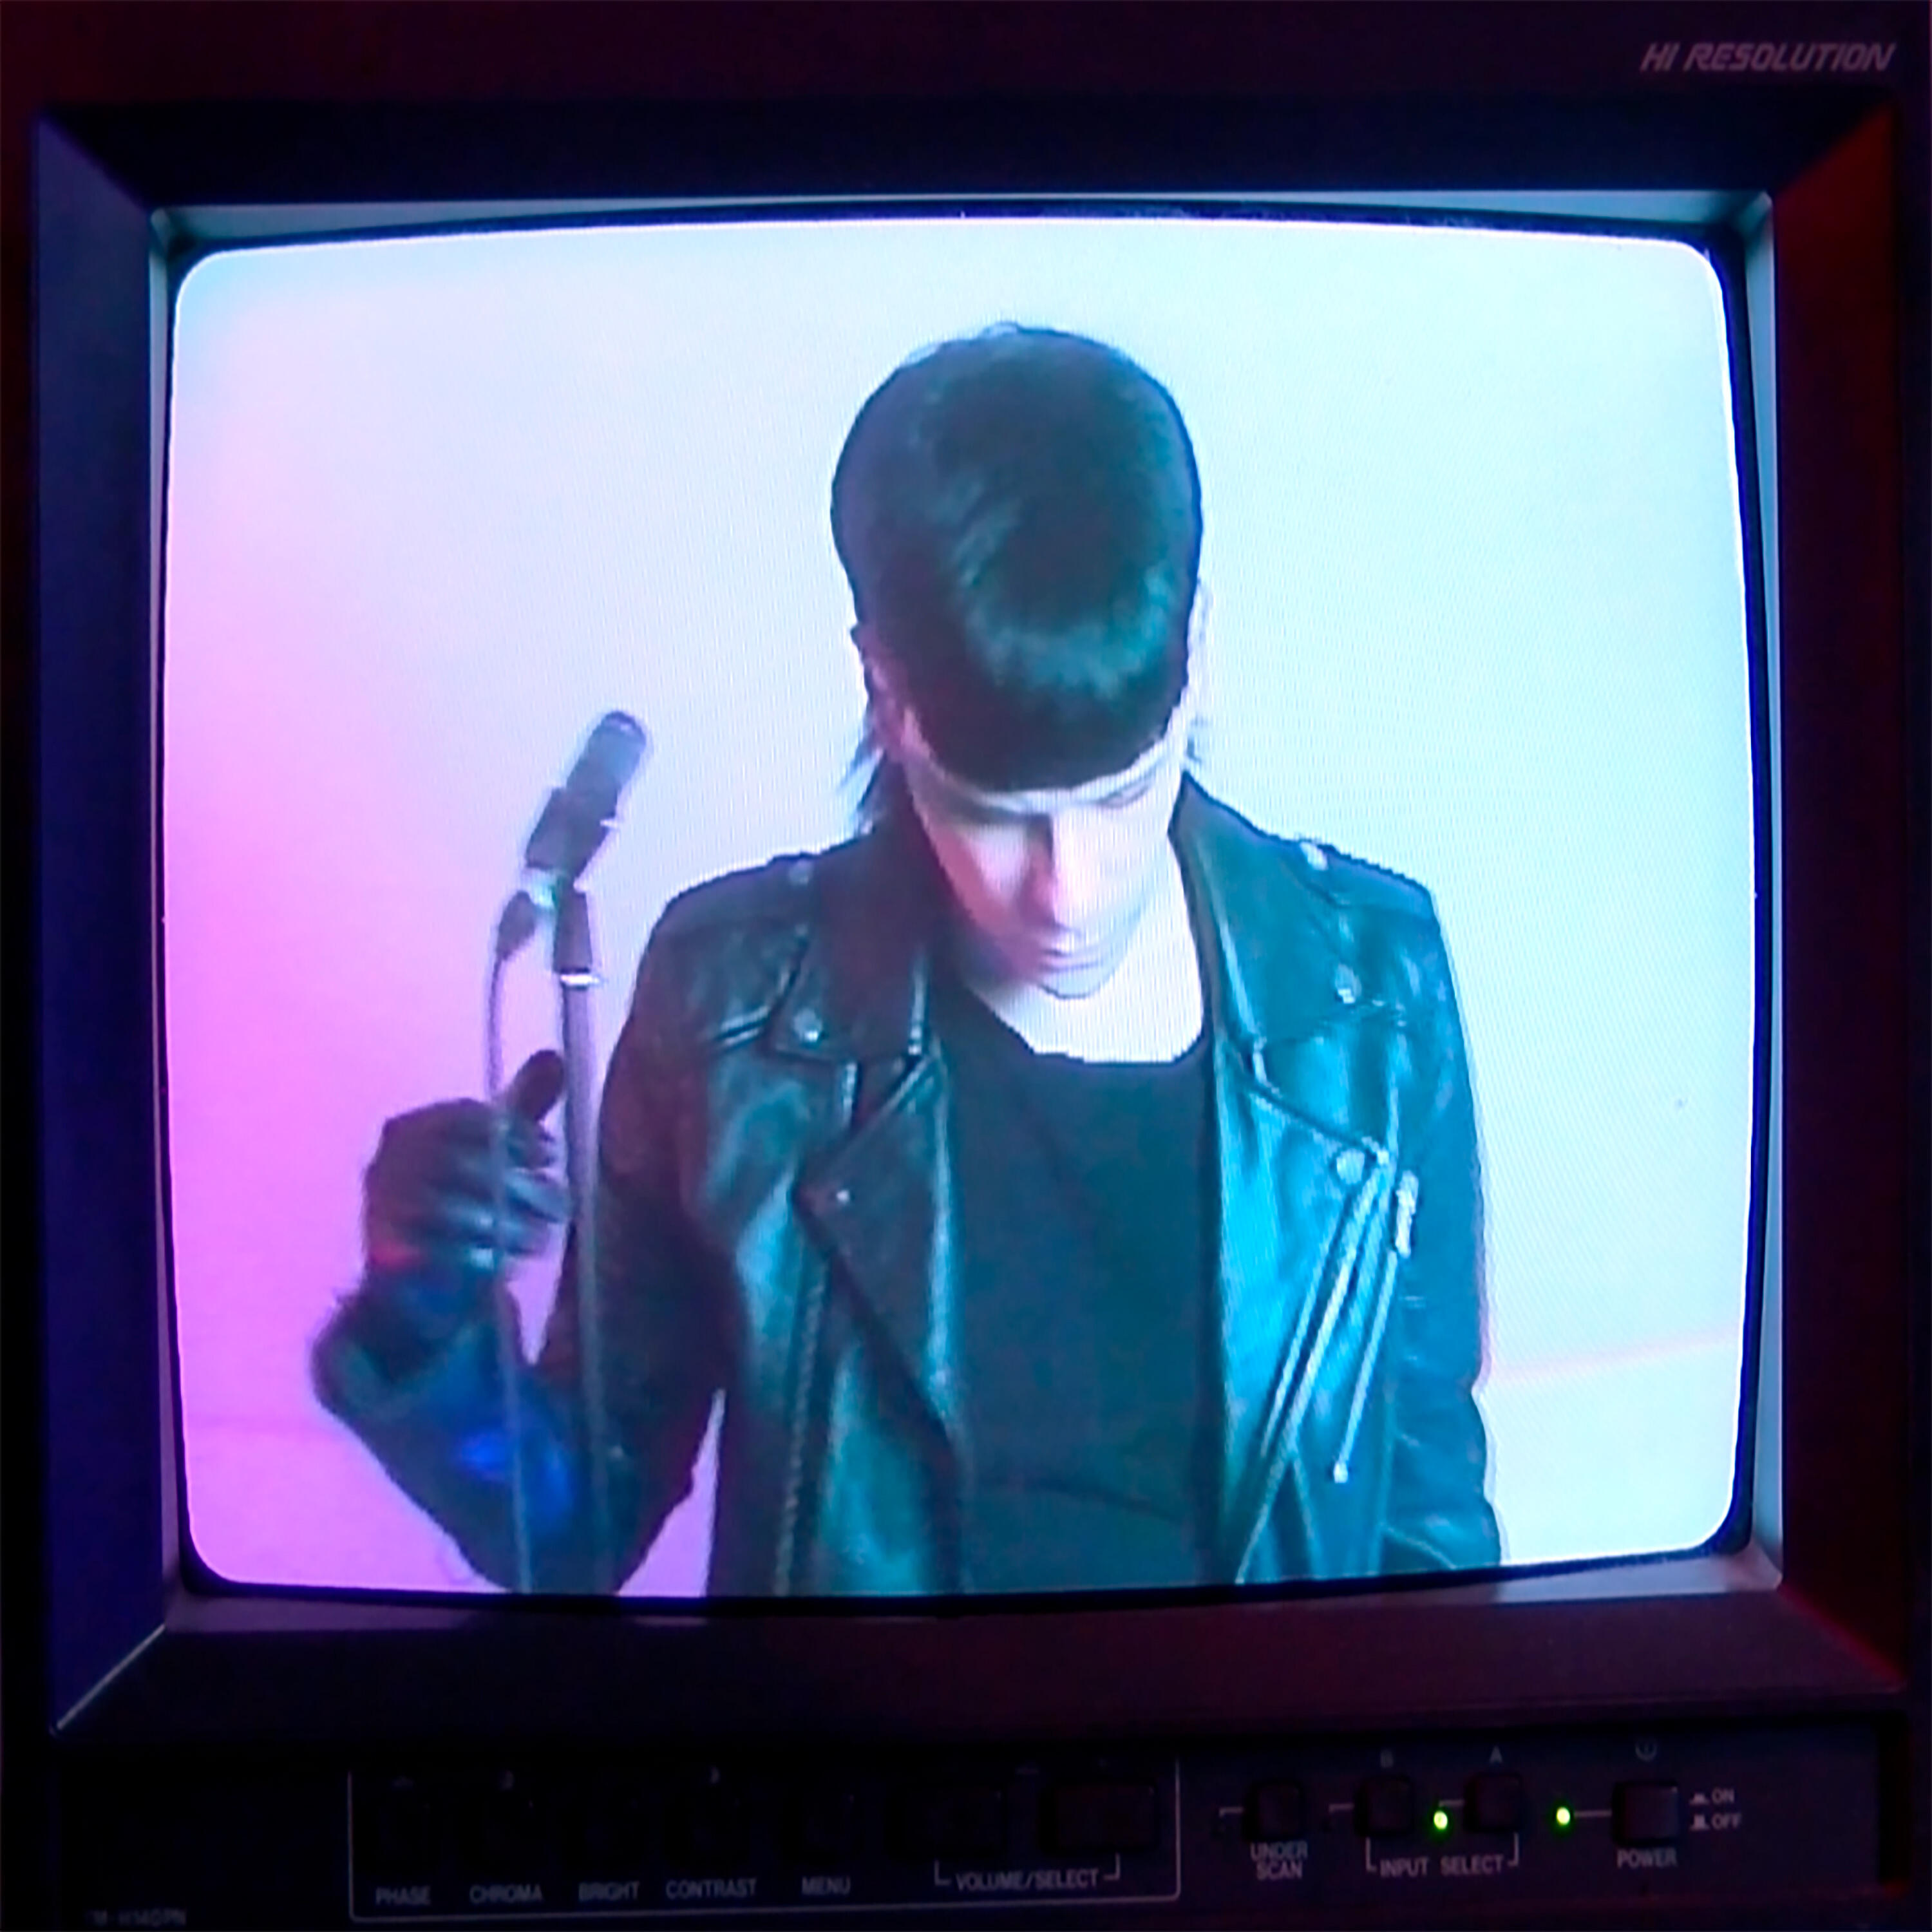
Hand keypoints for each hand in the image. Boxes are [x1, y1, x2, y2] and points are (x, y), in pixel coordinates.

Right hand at [362, 1050, 571, 1285]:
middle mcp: (388, 1164)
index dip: (515, 1132)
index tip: (550, 1153)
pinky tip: (509, 1257)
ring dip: (508, 1225)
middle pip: (462, 1165)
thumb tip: (555, 1057)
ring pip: (454, 1211)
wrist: (413, 1269)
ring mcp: (381, 1209)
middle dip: (519, 1185)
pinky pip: (439, 1252)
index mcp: (410, 1129)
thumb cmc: (460, 1193)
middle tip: (560, 1202)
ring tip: (542, 1234)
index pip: (466, 1119)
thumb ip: (521, 1104)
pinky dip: (481, 1255)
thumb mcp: (493, 1145)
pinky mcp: (386, 1255)